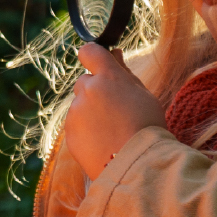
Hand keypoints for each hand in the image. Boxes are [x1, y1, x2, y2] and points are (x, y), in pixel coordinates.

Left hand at [64, 42, 166, 177]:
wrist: (137, 164)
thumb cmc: (147, 126)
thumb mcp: (143, 94)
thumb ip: (124, 72)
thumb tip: (114, 53)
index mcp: (108, 77)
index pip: (89, 51)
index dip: (93, 56)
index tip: (98, 63)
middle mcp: (87, 90)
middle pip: (84, 81)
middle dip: (96, 90)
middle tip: (115, 109)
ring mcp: (75, 113)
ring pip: (79, 105)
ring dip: (90, 112)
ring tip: (112, 131)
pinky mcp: (69, 133)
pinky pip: (76, 126)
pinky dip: (86, 131)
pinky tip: (104, 142)